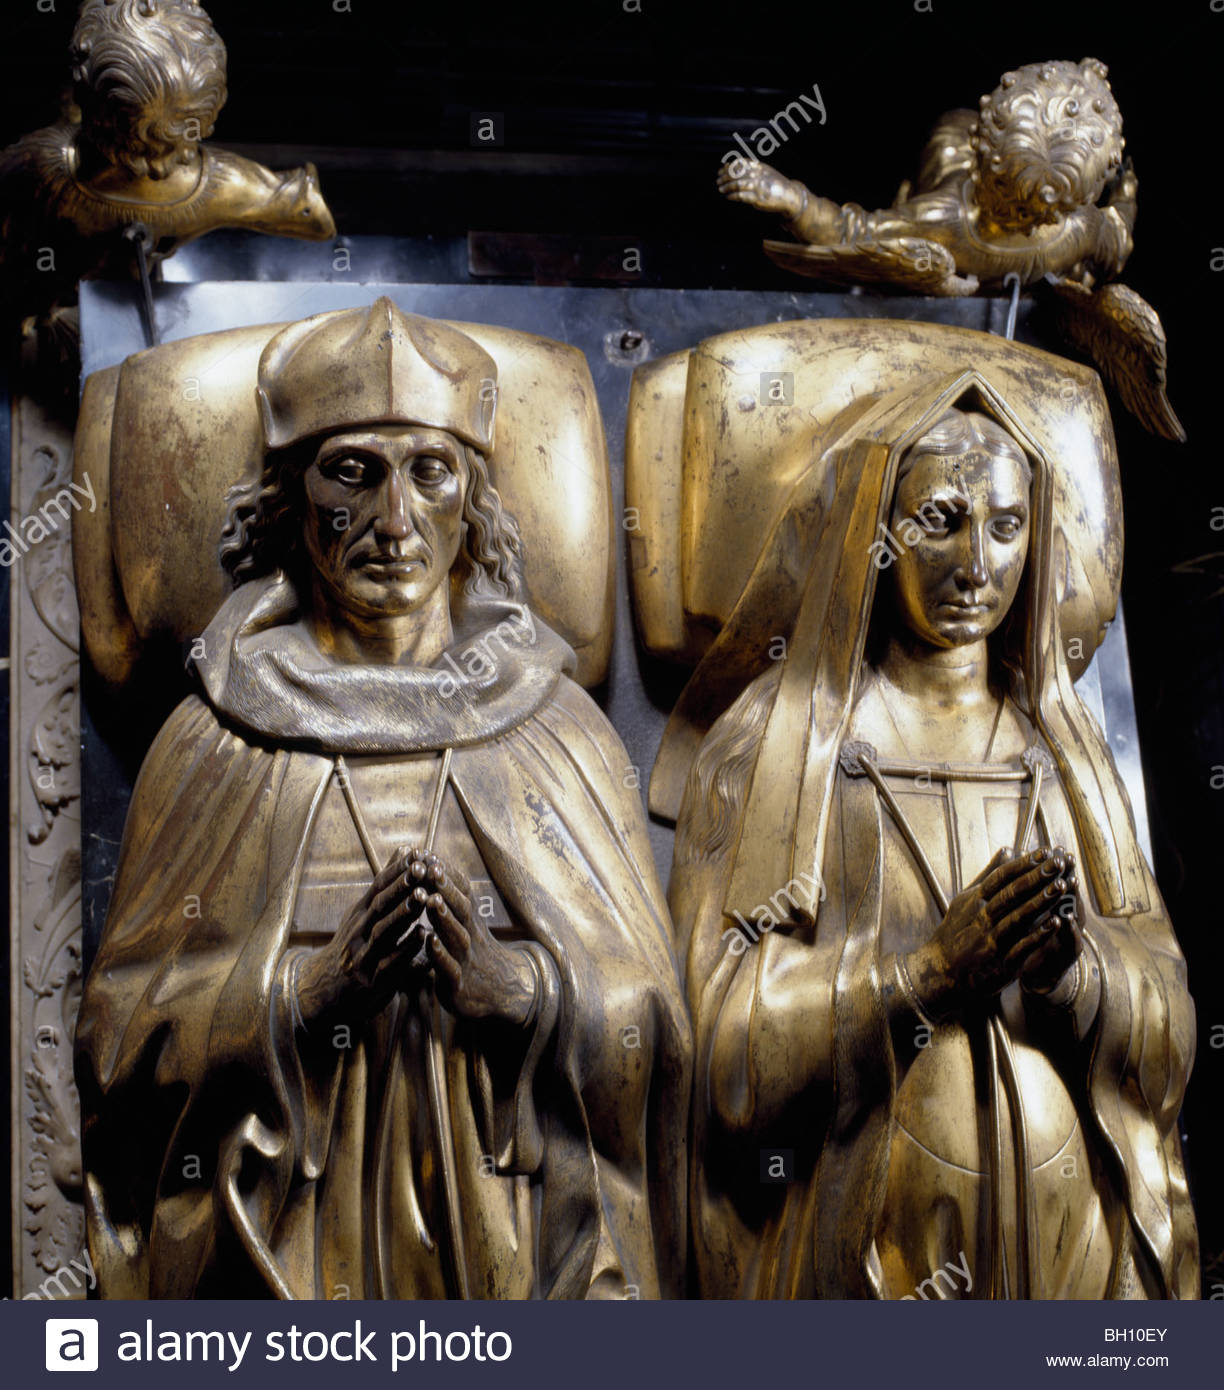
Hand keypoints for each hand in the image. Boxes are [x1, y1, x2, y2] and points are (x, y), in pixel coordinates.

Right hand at [294, 844, 425, 1027]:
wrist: (324, 988)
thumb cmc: (353, 943)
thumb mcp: (363, 912)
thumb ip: (386, 884)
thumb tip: (404, 849)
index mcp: (359, 913)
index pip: (378, 887)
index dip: (397, 870)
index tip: (417, 853)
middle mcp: (358, 930)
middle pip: (380, 905)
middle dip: (401, 886)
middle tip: (422, 869)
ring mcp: (362, 955)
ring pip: (382, 932)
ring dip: (403, 915)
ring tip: (423, 898)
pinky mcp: (370, 980)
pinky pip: (389, 963)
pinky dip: (405, 949)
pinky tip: (423, 936)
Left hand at [415, 854, 537, 1026]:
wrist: (500, 992)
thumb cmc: (473, 953)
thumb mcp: (466, 924)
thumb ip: (451, 899)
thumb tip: (434, 866)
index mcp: (469, 920)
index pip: (460, 892)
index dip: (445, 873)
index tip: (427, 853)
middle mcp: (470, 935)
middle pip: (461, 907)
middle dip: (446, 887)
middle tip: (431, 867)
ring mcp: (466, 959)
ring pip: (457, 935)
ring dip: (444, 917)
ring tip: (431, 900)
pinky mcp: (459, 984)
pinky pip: (450, 969)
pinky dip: (441, 955)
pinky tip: (430, 942)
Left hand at [716, 159, 805, 217]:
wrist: (788, 195)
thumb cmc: (774, 184)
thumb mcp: (765, 171)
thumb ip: (753, 168)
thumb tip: (736, 166)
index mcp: (759, 167)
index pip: (740, 163)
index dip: (729, 166)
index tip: (721, 170)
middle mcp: (758, 175)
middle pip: (736, 173)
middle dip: (724, 176)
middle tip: (718, 180)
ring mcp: (757, 186)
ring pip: (737, 184)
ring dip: (726, 186)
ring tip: (720, 189)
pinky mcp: (757, 198)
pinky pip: (741, 196)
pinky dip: (732, 196)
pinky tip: (728, 196)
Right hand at [905, 847, 1076, 1017]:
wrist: (942, 971)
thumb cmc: (957, 932)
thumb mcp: (966, 900)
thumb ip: (989, 875)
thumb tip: (1008, 850)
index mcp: (974, 901)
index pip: (1001, 877)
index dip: (1024, 864)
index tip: (1044, 851)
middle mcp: (981, 918)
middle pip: (1012, 894)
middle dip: (1036, 877)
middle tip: (1058, 863)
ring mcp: (991, 940)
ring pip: (1018, 917)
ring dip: (1041, 902)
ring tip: (1062, 886)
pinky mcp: (1001, 962)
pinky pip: (1022, 946)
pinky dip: (1038, 935)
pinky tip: (1057, 923)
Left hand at [1019, 854, 1083, 993]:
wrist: (1036, 973)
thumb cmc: (1029, 936)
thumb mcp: (1024, 910)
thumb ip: (1022, 886)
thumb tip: (1012, 855)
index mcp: (1053, 905)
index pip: (1055, 882)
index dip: (1054, 866)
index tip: (1051, 847)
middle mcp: (1066, 916)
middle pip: (1068, 893)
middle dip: (1066, 875)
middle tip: (1064, 858)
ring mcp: (1069, 934)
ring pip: (1073, 913)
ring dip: (1070, 898)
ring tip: (1067, 882)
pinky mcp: (1067, 955)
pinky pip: (1071, 941)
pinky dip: (1068, 931)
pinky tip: (1065, 919)